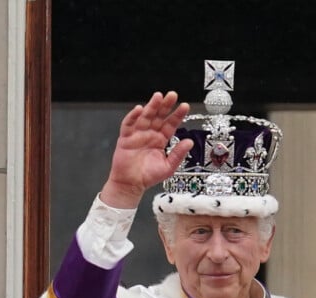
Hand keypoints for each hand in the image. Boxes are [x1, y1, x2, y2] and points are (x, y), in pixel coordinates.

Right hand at [100, 91, 193, 207]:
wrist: (131, 184)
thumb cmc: (148, 176)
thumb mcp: (168, 167)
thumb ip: (178, 154)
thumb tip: (189, 143)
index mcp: (161, 140)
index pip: (171, 124)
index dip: (177, 115)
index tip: (185, 106)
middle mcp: (150, 134)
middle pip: (159, 116)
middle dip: (165, 105)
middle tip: (172, 95)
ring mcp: (138, 134)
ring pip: (145, 117)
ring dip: (151, 106)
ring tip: (158, 97)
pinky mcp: (126, 138)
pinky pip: (129, 124)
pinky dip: (133, 117)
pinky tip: (139, 109)